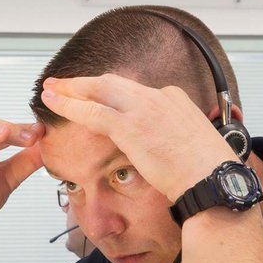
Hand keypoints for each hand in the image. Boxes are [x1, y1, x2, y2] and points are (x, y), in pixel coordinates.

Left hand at [40, 75, 230, 200]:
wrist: (212, 179)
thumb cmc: (206, 172)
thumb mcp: (194, 143)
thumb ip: (173, 137)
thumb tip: (162, 148)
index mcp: (175, 98)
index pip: (134, 92)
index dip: (109, 96)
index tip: (94, 98)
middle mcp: (159, 97)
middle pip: (112, 83)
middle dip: (83, 82)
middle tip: (62, 83)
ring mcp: (143, 109)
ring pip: (97, 91)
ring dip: (70, 90)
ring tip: (49, 90)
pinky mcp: (130, 126)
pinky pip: (92, 111)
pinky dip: (69, 105)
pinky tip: (54, 103)